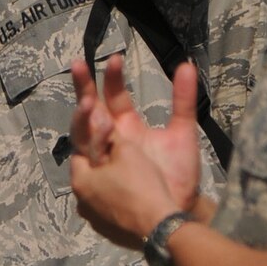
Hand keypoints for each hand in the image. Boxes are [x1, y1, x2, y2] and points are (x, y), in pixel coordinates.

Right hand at [69, 56, 203, 248]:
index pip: (111, 97)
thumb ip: (183, 99)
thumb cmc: (179, 173)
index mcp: (126, 128)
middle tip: (79, 65)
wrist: (181, 207)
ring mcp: (104, 160)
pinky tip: (101, 132)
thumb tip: (187, 65)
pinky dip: (94, 147)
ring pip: (85, 134)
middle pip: (90, 111)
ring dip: (86, 118)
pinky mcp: (101, 180)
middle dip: (84, 88)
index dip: (111, 78)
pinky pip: (92, 162)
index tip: (115, 58)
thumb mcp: (183, 131)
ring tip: (90, 101)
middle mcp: (111, 142)